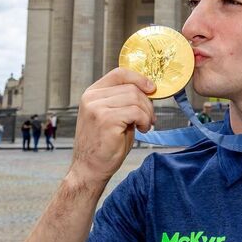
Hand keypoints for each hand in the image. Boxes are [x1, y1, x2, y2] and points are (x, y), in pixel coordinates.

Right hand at [67, 68, 155, 186]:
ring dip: (146, 113)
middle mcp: (92, 98)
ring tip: (145, 125)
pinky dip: (144, 120)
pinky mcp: (106, 120)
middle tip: (149, 119)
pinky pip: (136, 112)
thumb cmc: (104, 144)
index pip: (119, 73)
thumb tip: (148, 89)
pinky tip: (142, 129)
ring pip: (135, 98)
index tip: (152, 88)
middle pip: (131, 87)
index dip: (139, 78)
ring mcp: (97, 108)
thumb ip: (124, 100)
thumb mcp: (112, 116)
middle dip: (147, 103)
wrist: (90, 169)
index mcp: (92, 93)